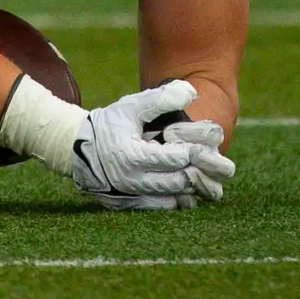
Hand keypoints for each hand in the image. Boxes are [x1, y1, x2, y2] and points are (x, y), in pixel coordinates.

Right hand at [71, 80, 234, 209]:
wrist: (82, 149)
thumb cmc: (111, 124)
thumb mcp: (132, 106)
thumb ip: (161, 98)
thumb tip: (192, 92)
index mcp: (131, 155)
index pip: (172, 158)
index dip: (192, 150)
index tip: (204, 143)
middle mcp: (132, 180)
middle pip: (178, 181)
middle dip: (199, 171)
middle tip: (217, 162)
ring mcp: (134, 195)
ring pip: (175, 196)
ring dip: (194, 186)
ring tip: (208, 173)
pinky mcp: (136, 204)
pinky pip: (166, 206)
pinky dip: (182, 197)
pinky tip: (190, 185)